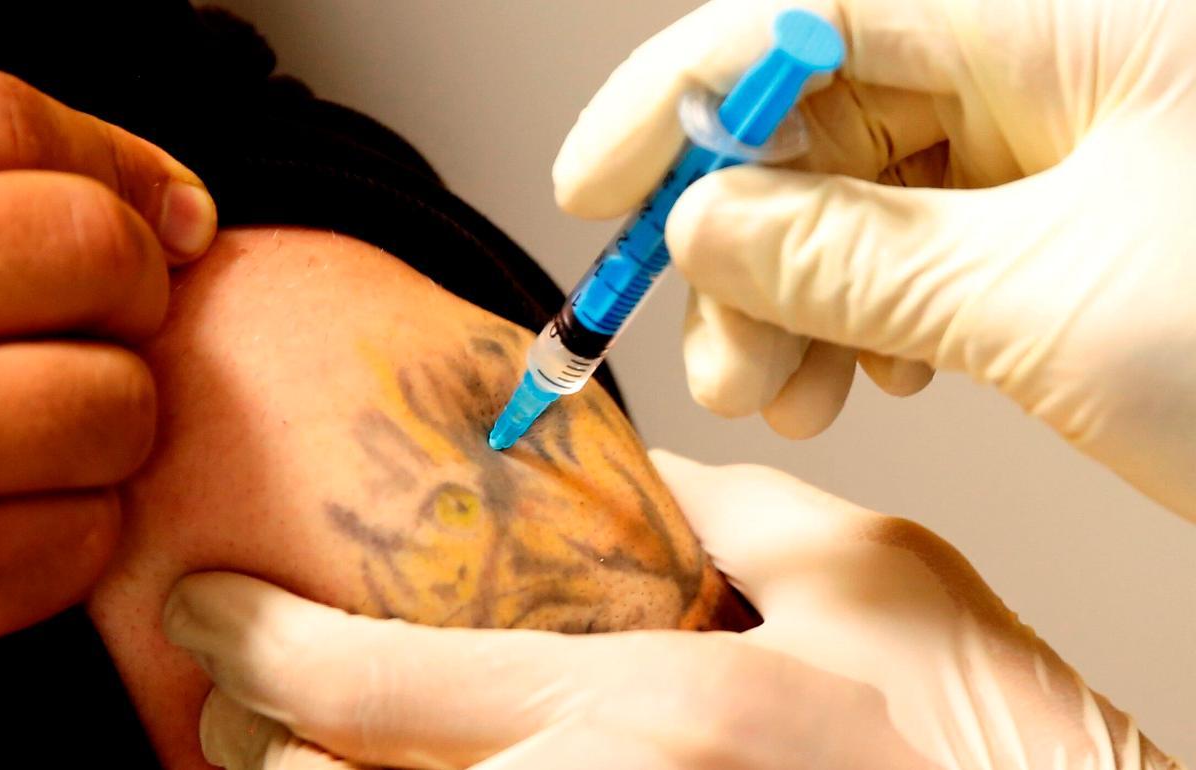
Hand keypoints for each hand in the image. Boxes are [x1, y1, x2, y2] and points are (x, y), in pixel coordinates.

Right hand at [0, 69, 216, 649]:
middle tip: (113, 326)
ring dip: (118, 422)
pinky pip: (71, 542)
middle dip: (136, 288)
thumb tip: (187, 213)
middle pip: (83, 244)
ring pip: (106, 403)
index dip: (113, 164)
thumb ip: (1, 198)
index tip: (168, 220)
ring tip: (66, 434)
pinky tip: (32, 517)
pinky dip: (80, 535)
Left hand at [163, 450, 1176, 769]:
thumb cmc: (982, 720)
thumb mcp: (862, 569)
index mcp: (653, 705)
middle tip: (234, 704)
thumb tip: (633, 472)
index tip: (198, 605)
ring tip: (301, 755)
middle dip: (257, 752)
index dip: (260, 640)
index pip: (385, 680)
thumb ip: (720, 510)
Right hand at [553, 0, 1195, 517]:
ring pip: (861, 201)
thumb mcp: (1045, 307)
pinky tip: (864, 377)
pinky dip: (864, 322)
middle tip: (716, 348)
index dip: (680, 102)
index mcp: (1063, 19)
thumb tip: (710, 227)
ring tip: (787, 390)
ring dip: (796, 302)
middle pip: (823, 124)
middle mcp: (1056, 63)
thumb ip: (852, 256)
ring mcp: (1061, 146)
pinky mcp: (1064, 223)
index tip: (594, 186)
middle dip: (744, 244)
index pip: (809, 23)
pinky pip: (918, 252)